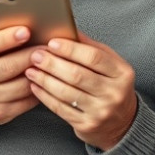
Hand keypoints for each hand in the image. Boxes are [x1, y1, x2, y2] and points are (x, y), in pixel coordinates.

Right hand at [0, 27, 41, 127]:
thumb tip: (23, 24)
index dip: (8, 38)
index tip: (25, 31)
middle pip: (9, 66)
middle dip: (32, 54)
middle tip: (49, 46)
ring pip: (22, 85)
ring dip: (40, 72)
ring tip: (51, 61)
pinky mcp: (0, 114)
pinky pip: (27, 100)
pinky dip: (39, 88)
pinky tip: (45, 79)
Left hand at [25, 33, 136, 150]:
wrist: (122, 122)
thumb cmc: (112, 86)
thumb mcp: (111, 64)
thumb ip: (91, 47)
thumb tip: (68, 28)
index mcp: (122, 73)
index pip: (94, 57)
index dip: (70, 49)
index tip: (52, 42)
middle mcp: (114, 93)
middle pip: (77, 75)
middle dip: (52, 63)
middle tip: (36, 55)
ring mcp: (101, 111)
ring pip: (66, 93)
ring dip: (45, 79)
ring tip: (32, 70)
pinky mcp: (87, 125)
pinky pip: (60, 108)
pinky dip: (45, 96)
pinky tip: (36, 87)